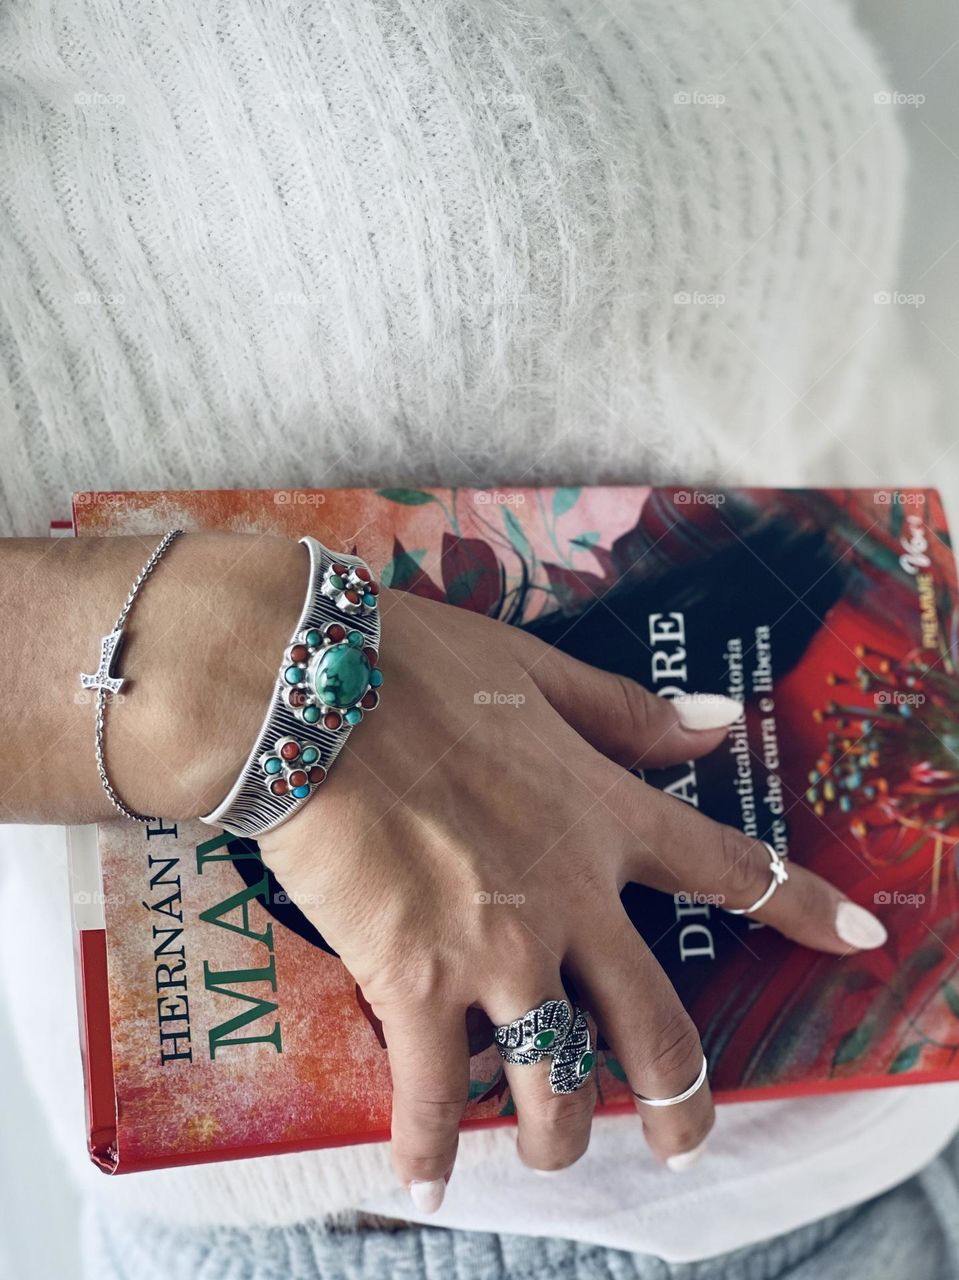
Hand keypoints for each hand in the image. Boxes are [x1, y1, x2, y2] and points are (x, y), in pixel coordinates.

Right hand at [255, 583, 887, 1211]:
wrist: (311, 692)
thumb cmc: (417, 669)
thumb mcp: (536, 675)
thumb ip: (627, 714)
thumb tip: (718, 721)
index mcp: (603, 816)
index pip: (724, 868)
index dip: (802, 905)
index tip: (860, 937)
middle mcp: (570, 897)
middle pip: (656, 1025)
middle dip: (681, 1099)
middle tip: (684, 1141)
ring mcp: (498, 949)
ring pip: (559, 1081)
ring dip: (560, 1134)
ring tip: (548, 1154)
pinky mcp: (416, 981)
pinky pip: (433, 1092)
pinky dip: (428, 1147)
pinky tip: (422, 1181)